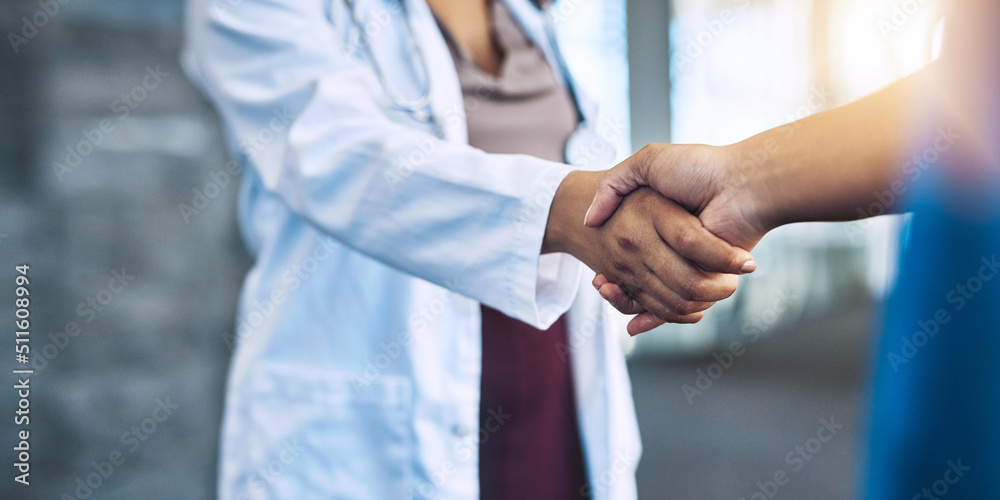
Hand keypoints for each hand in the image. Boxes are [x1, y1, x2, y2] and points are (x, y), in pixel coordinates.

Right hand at [583, 144, 774, 332]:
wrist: (742, 182)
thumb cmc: (698, 167)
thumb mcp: (647, 161)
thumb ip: (613, 183)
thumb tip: (590, 219)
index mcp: (658, 223)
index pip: (626, 253)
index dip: (609, 265)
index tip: (597, 274)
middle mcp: (672, 247)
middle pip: (636, 278)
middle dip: (617, 286)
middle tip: (603, 284)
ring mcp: (686, 263)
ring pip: (651, 295)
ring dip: (627, 301)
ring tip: (608, 290)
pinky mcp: (703, 276)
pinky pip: (674, 304)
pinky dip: (652, 317)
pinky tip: (632, 321)